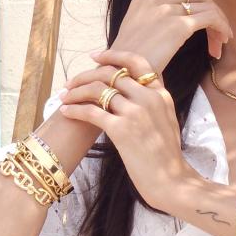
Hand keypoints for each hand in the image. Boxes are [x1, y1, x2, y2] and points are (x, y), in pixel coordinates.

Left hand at [59, 52, 199, 211]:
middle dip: (85, 75)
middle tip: (71, 83)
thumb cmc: (166, 156)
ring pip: (98, 89)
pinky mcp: (121, 130)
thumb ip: (151, 103)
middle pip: (110, 73)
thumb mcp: (166, 120)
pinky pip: (91, 112)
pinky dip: (75, 109)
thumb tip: (129, 95)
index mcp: (160, 94)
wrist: (171, 180)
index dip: (113, 55)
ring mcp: (135, 113)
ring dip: (75, 91)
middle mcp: (148, 98)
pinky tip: (66, 112)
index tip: (94, 56)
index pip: (136, 62)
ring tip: (64, 97)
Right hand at [93, 0, 232, 73]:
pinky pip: (211, 19)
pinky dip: (221, 28)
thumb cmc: (129, 59)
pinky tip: (221, 42)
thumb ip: (154, 15)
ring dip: (220, 24)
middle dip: (214, 12)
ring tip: (221, 42)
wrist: (122, 72)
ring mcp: (167, 9)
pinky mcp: (179, 25)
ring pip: (208, 7)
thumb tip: (178, 18)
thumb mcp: (137, 27)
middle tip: (220, 32)